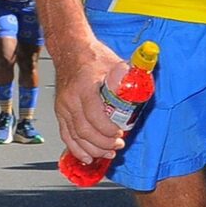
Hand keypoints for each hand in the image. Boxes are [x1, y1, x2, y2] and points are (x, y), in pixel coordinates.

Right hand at [54, 38, 127, 161]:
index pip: (94, 115)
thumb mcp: (114, 62)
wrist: (70, 49)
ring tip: (108, 152)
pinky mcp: (60, 112)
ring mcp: (63, 107)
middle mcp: (70, 98)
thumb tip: (145, 88)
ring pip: (75, 136)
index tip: (120, 133)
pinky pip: (66, 135)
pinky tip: (88, 157)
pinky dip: (76, 149)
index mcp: (84, 87)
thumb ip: (129, 76)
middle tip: (118, 145)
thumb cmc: (93, 56)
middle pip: (84, 130)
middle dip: (103, 142)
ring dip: (93, 149)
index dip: (107, 129)